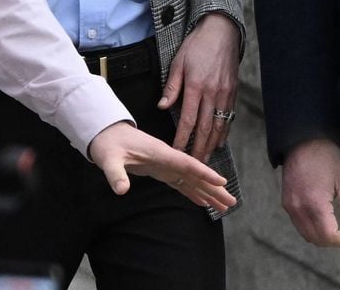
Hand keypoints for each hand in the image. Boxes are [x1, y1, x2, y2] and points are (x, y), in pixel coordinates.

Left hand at [88, 121, 235, 211]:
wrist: (107, 133)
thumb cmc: (109, 144)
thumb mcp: (109, 159)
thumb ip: (115, 174)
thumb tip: (121, 190)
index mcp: (161, 154)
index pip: (187, 164)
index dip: (205, 173)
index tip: (221, 181)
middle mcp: (168, 159)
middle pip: (196, 175)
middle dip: (214, 188)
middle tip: (231, 201)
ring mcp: (166, 165)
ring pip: (192, 181)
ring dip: (208, 193)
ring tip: (224, 206)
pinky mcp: (161, 171)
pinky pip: (182, 184)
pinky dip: (193, 193)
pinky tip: (203, 202)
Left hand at [159, 13, 240, 162]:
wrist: (221, 31)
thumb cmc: (197, 45)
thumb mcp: (178, 62)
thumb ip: (171, 87)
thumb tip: (162, 107)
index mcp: (196, 86)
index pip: (188, 120)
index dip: (182, 140)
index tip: (175, 153)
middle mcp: (213, 93)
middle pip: (205, 129)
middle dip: (197, 150)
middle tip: (191, 166)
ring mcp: (225, 93)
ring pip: (219, 126)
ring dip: (211, 145)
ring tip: (204, 160)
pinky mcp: (233, 91)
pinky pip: (228, 117)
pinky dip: (223, 132)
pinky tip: (218, 142)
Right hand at [282, 138, 339, 247]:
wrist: (302, 139)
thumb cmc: (326, 155)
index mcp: (315, 203)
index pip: (329, 236)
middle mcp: (299, 208)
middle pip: (317, 239)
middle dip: (335, 241)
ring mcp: (290, 206)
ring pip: (307, 235)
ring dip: (323, 237)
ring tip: (338, 228)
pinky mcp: (286, 202)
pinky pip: (299, 225)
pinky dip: (312, 229)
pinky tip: (323, 220)